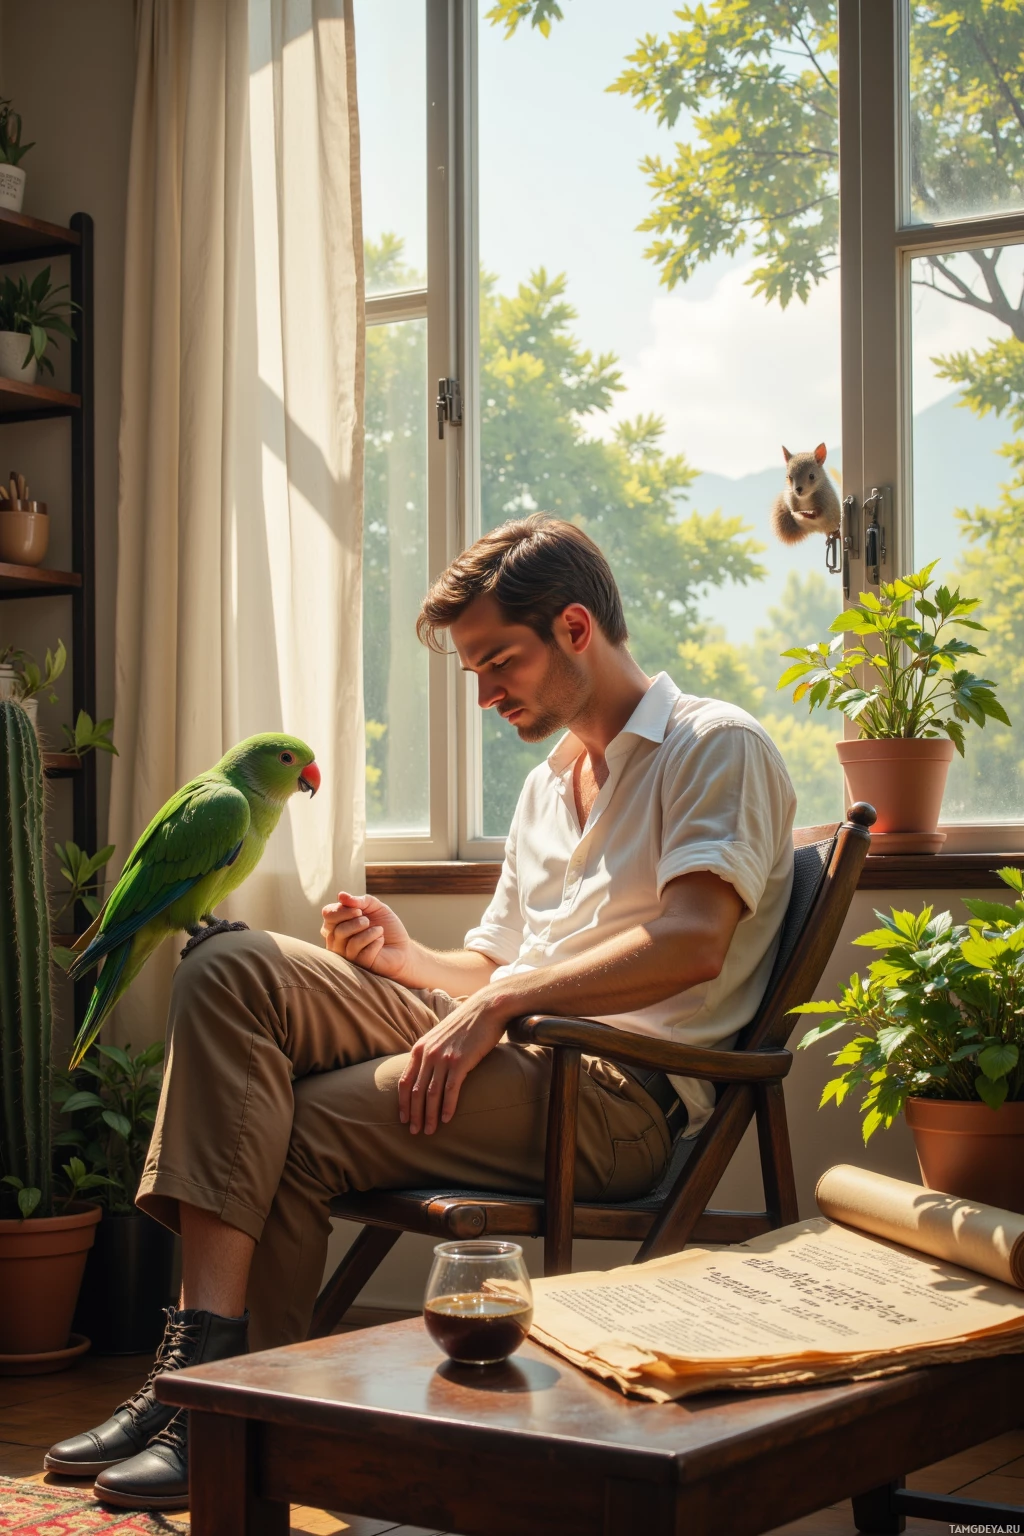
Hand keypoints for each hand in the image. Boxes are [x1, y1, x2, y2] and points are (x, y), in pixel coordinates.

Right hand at [321, 891, 411, 980]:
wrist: (403, 947)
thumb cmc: (386, 926)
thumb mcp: (376, 907)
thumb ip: (359, 901)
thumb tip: (341, 895)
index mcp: (338, 923)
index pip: (328, 913)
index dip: (342, 909)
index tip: (359, 910)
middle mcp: (337, 939)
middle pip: (333, 927)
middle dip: (353, 920)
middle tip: (367, 920)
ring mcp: (346, 953)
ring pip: (346, 939)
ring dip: (367, 931)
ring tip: (379, 930)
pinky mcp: (357, 964)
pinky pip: (360, 951)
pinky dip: (375, 941)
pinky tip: (380, 941)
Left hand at [398, 992, 509, 1134]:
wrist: (485, 1010)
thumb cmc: (465, 1025)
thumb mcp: (440, 1036)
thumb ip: (430, 1052)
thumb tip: (426, 1072)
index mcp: (420, 1048)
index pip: (404, 1081)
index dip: (403, 1103)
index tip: (404, 1119)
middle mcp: (428, 1054)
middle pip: (415, 1092)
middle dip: (414, 1115)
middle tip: (415, 1132)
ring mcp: (443, 1058)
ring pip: (431, 1094)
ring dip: (429, 1115)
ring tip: (429, 1131)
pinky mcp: (460, 1062)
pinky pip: (450, 1090)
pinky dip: (447, 1107)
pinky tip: (447, 1119)